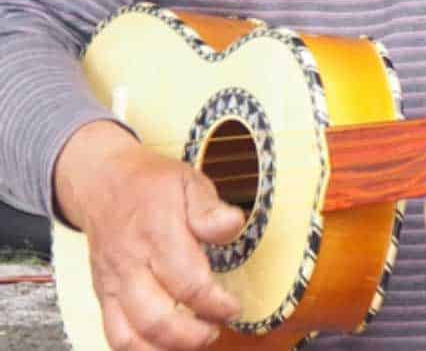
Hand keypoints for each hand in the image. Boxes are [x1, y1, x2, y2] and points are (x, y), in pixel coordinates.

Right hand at [54, 120, 243, 349]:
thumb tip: (233, 225)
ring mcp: (113, 282)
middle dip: (192, 335)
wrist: (104, 182)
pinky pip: (115, 336)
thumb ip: (209, 208)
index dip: (215, 303)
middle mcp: (130, 262)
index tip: (233, 307)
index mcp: (156, 231)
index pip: (187, 281)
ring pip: (131, 335)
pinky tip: (167, 346)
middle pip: (156, 317)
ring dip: (167, 348)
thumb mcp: (188, 181)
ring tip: (196, 340)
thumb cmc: (153, 184)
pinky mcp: (103, 295)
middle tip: (216, 329)